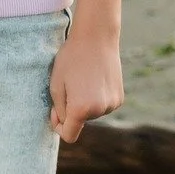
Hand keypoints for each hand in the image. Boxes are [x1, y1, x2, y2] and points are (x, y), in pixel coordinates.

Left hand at [49, 26, 122, 141]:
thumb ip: (58, 109)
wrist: (96, 38)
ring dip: (84, 103)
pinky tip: (94, 79)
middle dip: (72, 109)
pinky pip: (102, 105)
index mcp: (81, 109)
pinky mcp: (119, 98)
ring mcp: (112, 105)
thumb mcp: (55, 84)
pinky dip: (96, 98)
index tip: (55, 113)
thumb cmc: (71, 59)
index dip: (59, 127)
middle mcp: (99, 110)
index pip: (69, 135)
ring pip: (91, 113)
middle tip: (69, 84)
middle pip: (80, 121)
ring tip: (82, 79)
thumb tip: (62, 124)